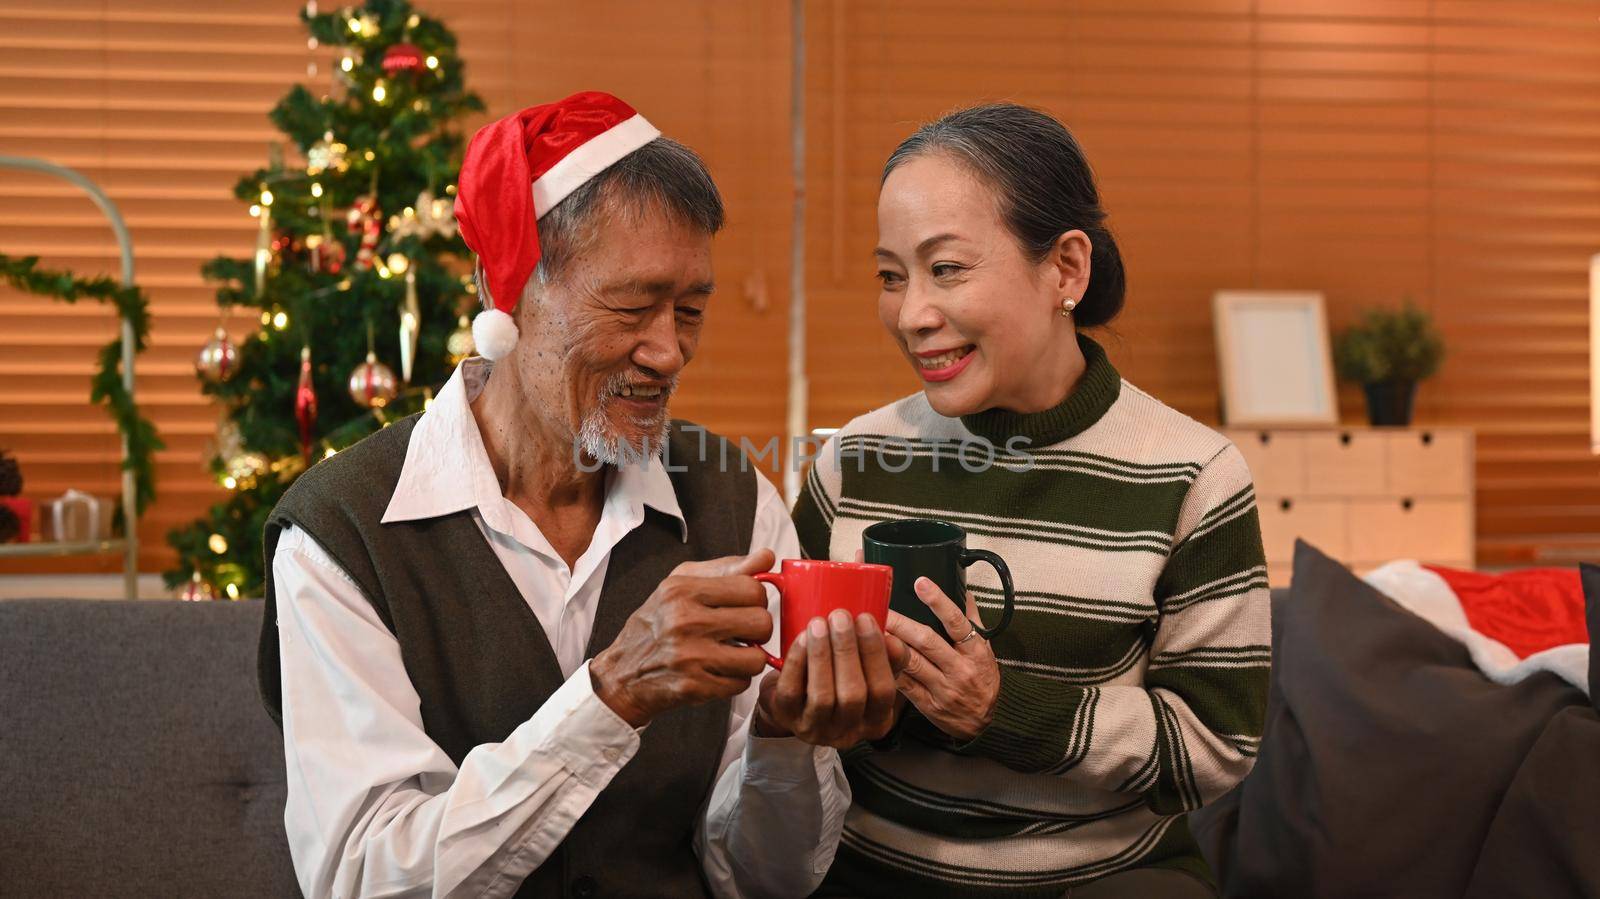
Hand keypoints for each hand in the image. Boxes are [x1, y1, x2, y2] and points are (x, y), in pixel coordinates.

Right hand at [591, 550, 776, 727]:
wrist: (623, 673)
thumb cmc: (656, 624)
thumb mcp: (682, 585)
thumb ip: (727, 569)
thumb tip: (767, 557)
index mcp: (683, 590)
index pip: (752, 589)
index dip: (756, 599)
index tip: (745, 607)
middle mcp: (685, 621)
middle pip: (761, 622)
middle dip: (757, 630)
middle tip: (740, 633)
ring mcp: (689, 656)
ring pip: (756, 657)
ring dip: (749, 658)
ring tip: (731, 653)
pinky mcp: (694, 686)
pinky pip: (741, 683)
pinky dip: (734, 680)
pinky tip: (717, 671)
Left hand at [752, 610, 906, 748]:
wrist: (794, 697)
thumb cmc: (838, 679)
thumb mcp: (869, 672)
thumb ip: (886, 658)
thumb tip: (894, 642)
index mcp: (875, 721)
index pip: (883, 691)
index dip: (876, 655)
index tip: (866, 619)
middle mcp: (847, 731)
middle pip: (853, 695)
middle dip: (846, 651)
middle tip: (840, 617)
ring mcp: (815, 728)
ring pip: (822, 696)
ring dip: (821, 656)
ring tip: (818, 624)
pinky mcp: (787, 718)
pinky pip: (791, 692)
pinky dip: (797, 662)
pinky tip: (801, 639)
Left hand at [883, 577, 999, 741]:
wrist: (983, 723)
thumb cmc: (982, 680)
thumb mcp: (985, 649)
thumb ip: (972, 619)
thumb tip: (962, 589)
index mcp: (976, 651)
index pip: (957, 622)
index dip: (939, 602)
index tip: (920, 583)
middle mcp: (959, 669)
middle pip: (926, 641)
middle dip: (900, 622)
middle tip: (879, 605)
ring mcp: (943, 688)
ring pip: (911, 662)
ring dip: (889, 643)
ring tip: (868, 627)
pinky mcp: (927, 704)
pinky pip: (903, 684)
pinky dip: (888, 668)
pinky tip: (871, 655)